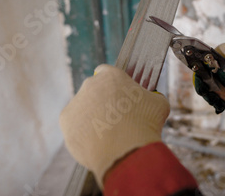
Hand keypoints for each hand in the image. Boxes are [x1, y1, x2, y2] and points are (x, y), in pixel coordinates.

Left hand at [60, 64, 169, 187]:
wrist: (126, 151)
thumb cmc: (144, 125)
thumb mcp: (159, 104)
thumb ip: (152, 96)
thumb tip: (153, 98)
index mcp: (111, 75)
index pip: (106, 72)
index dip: (113, 85)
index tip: (119, 96)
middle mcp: (90, 84)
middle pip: (93, 90)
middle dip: (102, 102)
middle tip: (115, 118)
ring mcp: (76, 102)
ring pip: (83, 108)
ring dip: (92, 117)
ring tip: (108, 134)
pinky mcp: (65, 121)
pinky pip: (75, 125)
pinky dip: (83, 132)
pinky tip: (97, 141)